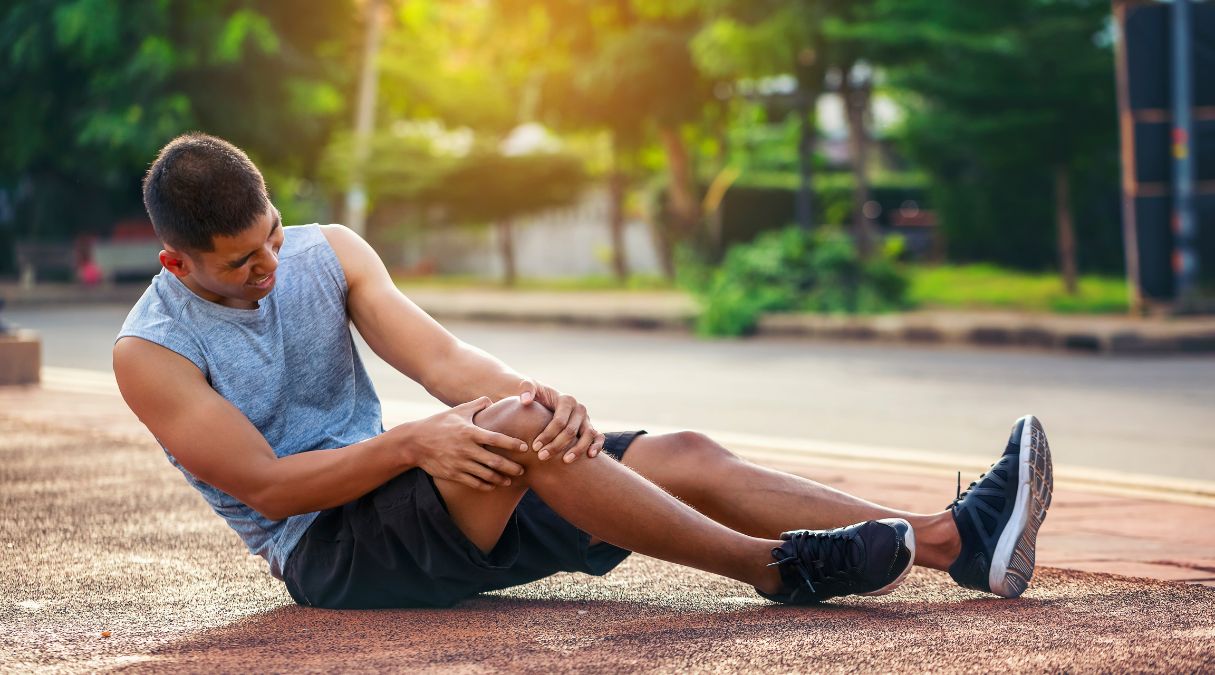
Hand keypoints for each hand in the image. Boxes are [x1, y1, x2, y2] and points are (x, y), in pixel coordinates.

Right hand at [403, 397, 528, 490]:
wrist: (414, 442)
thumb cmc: (438, 423)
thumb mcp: (457, 411)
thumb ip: (476, 405)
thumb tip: (491, 400)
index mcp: (469, 432)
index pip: (496, 439)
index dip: (512, 444)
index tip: (524, 447)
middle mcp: (466, 449)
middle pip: (494, 461)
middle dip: (511, 467)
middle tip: (523, 470)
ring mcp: (459, 463)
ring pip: (485, 475)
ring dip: (500, 479)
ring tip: (510, 481)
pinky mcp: (453, 474)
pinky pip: (473, 482)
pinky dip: (485, 485)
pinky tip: (493, 485)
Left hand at [518, 379, 604, 463]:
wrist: (545, 400)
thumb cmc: (536, 395)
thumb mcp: (528, 387)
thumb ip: (526, 388)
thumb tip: (525, 400)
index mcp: (566, 400)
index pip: (559, 421)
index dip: (547, 434)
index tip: (534, 447)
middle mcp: (579, 409)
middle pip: (571, 431)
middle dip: (556, 445)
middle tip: (541, 457)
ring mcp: (586, 419)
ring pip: (588, 435)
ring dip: (578, 450)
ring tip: (565, 461)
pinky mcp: (589, 428)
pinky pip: (598, 437)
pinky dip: (597, 446)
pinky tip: (590, 456)